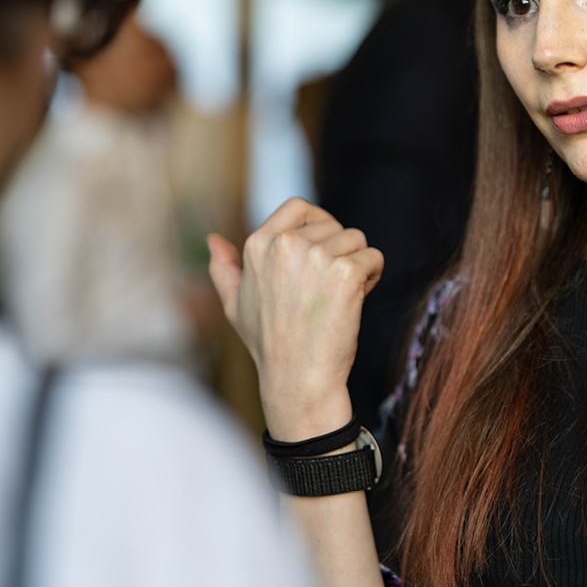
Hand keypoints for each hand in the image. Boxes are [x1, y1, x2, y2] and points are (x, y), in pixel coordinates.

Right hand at [207, 198, 383, 440]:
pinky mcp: (345, 272)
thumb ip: (224, 269)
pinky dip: (372, 277)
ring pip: (357, 240)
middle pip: (334, 226)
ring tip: (339, 297)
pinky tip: (355, 302)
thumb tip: (213, 239)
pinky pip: (373, 258)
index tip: (323, 250)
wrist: (298, 380)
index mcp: (258, 245)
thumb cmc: (269, 345)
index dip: (318, 224)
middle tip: (327, 290)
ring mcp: (317, 257)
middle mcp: (285, 245)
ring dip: (357, 265)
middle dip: (339, 252)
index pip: (299, 207)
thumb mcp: (235, 305)